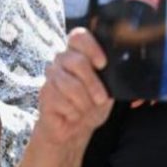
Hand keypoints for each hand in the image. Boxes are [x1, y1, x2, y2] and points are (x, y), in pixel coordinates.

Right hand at [36, 28, 113, 145]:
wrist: (74, 130)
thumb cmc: (91, 106)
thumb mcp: (108, 89)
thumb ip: (112, 75)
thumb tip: (122, 66)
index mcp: (78, 53)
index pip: (78, 36)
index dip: (91, 47)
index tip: (102, 64)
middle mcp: (62, 60)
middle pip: (77, 61)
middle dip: (93, 84)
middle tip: (100, 99)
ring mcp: (51, 76)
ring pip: (70, 84)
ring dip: (83, 101)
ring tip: (85, 109)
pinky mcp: (44, 93)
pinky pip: (61, 100)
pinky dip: (73, 112)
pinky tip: (72, 114)